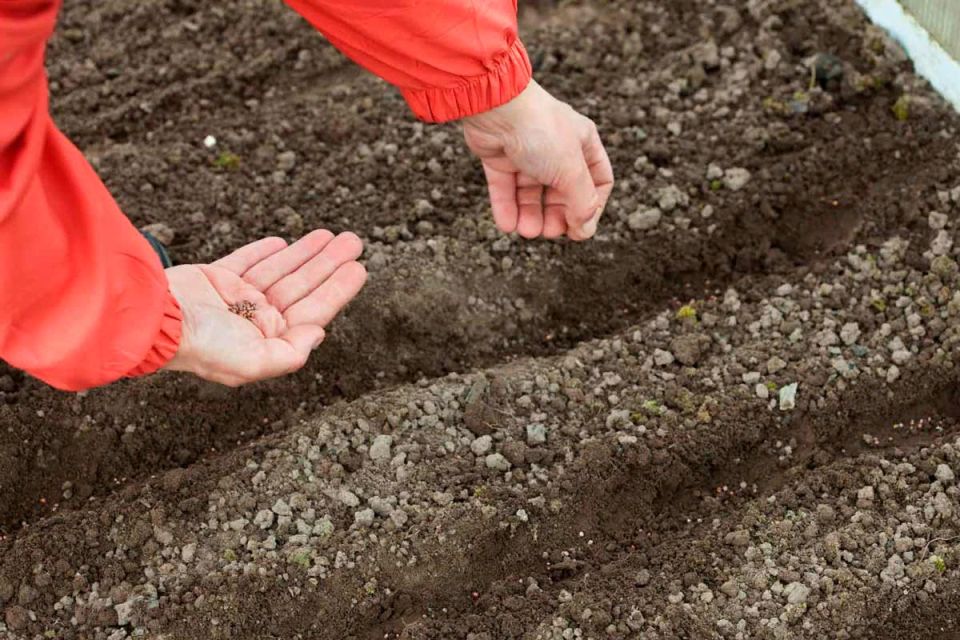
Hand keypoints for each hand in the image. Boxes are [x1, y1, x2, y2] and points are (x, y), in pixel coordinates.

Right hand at [163, 230, 366, 386]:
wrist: (152, 320)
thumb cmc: (202, 346)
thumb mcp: (252, 362)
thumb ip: (290, 354)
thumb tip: (319, 333)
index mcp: (267, 341)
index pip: (313, 311)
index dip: (338, 290)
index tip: (359, 269)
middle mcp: (254, 320)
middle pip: (302, 286)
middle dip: (329, 264)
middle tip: (354, 241)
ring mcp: (234, 298)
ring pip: (280, 270)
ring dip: (306, 253)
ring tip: (332, 235)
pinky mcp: (214, 278)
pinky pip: (247, 262)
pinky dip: (265, 252)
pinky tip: (285, 242)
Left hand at [462, 80, 613, 240]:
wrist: (496, 107)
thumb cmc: (540, 131)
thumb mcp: (571, 171)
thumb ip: (582, 204)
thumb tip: (585, 231)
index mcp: (583, 143)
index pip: (597, 181)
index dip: (592, 207)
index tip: (581, 228)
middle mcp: (556, 147)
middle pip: (562, 192)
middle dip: (557, 215)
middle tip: (550, 232)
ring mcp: (526, 152)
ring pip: (532, 193)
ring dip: (530, 216)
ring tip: (527, 231)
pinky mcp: (500, 157)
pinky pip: (506, 188)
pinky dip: (507, 208)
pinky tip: (508, 225)